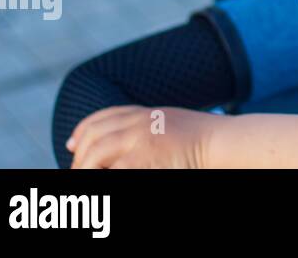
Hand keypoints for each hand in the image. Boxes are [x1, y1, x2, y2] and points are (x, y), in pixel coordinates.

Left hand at [67, 106, 216, 168]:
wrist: (225, 143)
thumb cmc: (209, 141)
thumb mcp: (174, 127)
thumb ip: (151, 130)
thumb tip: (133, 146)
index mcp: (147, 114)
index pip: (102, 117)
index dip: (82, 131)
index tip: (72, 145)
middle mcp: (139, 123)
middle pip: (94, 135)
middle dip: (80, 155)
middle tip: (77, 171)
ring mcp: (139, 139)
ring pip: (93, 154)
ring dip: (84, 169)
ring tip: (86, 183)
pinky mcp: (141, 158)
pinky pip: (110, 171)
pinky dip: (102, 176)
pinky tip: (103, 182)